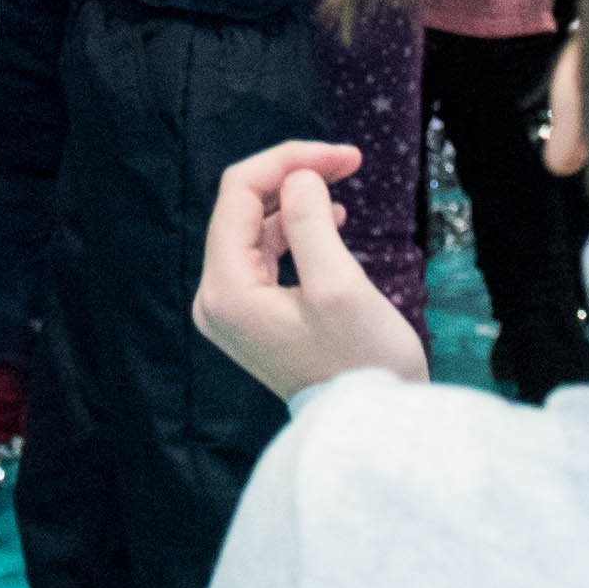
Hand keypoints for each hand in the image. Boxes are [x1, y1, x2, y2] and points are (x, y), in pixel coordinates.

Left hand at [189, 141, 424, 402]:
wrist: (372, 430)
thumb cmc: (361, 363)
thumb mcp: (339, 286)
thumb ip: (310, 222)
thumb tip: (297, 178)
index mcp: (226, 290)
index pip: (239, 194)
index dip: (288, 161)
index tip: (343, 156)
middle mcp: (217, 299)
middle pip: (242, 207)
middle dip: (293, 176)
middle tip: (348, 161)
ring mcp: (233, 311)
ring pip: (255, 227)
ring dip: (296, 200)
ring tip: (342, 186)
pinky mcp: (254, 317)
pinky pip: (265, 254)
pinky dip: (295, 229)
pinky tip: (330, 219)